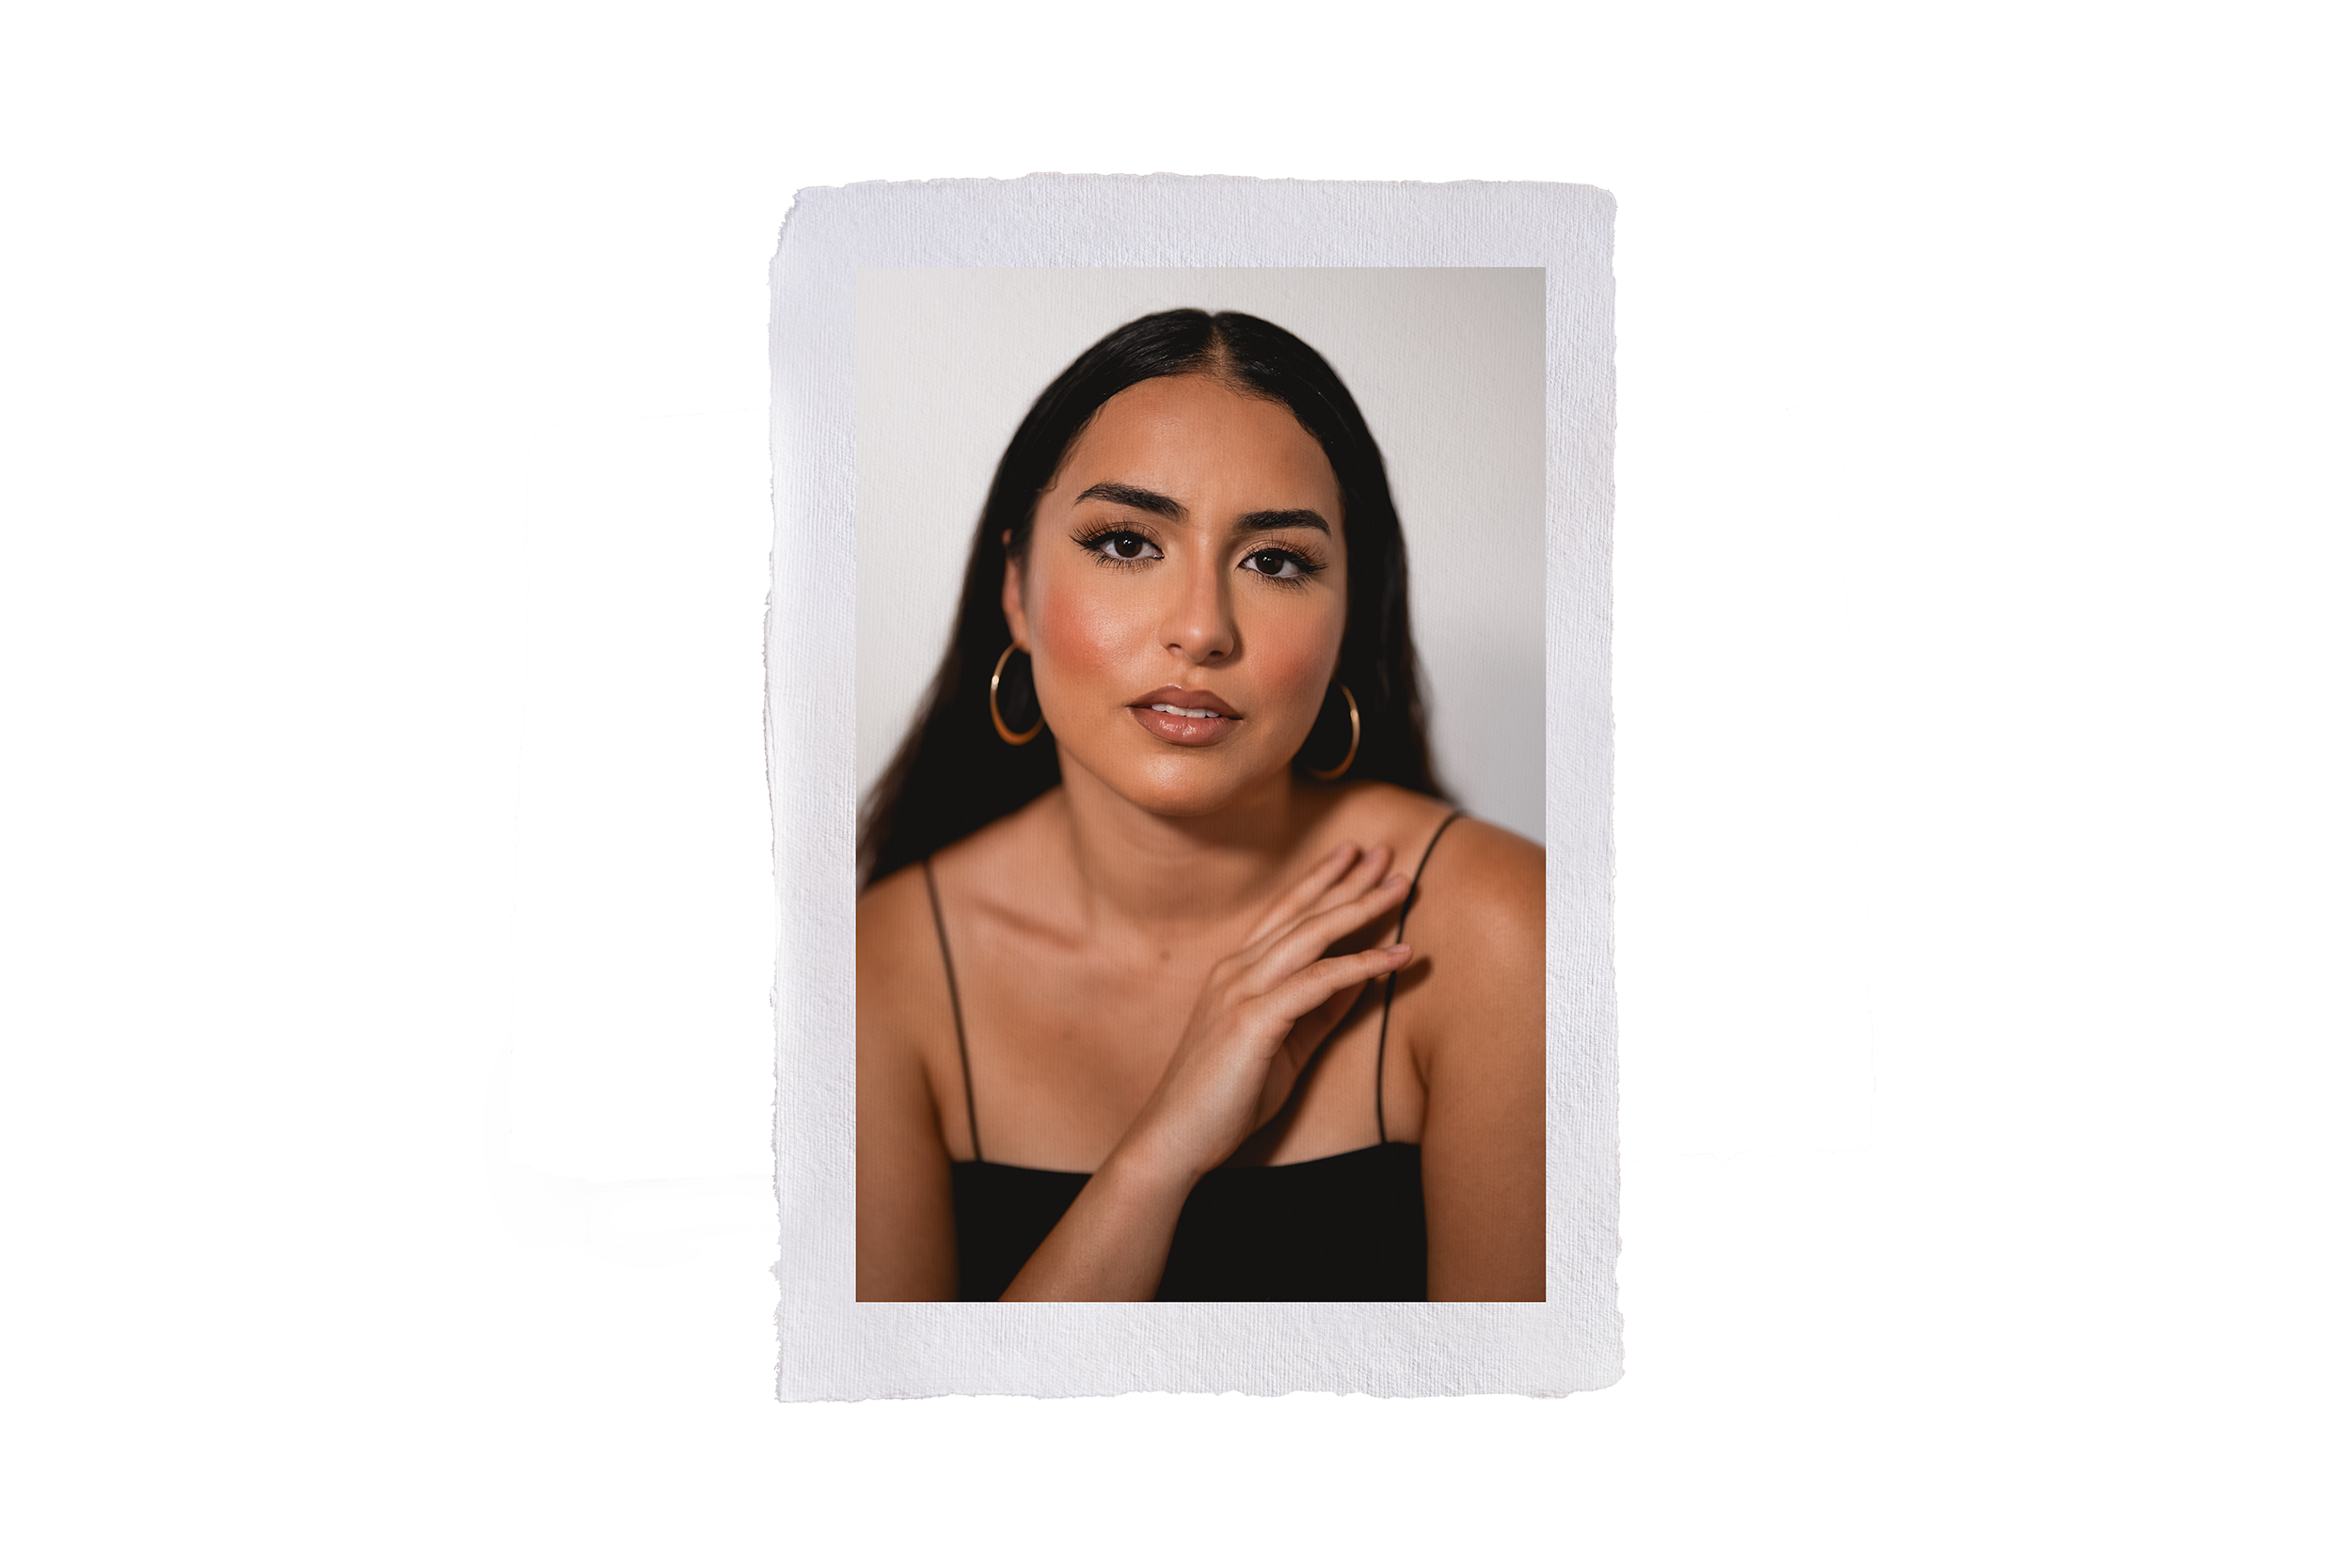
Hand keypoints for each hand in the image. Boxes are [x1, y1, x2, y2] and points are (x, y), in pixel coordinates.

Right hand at [1112, 842, 1414, 1184]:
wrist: (1176, 1138)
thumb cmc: (1226, 1097)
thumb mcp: (1283, 1045)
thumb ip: (1319, 1010)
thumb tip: (1363, 978)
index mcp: (1235, 972)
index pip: (1284, 914)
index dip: (1319, 881)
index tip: (1352, 856)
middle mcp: (1236, 970)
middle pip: (1302, 913)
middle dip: (1347, 879)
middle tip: (1386, 851)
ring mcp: (1241, 991)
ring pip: (1312, 936)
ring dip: (1360, 907)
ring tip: (1402, 886)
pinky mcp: (1254, 1019)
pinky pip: (1319, 982)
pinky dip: (1361, 965)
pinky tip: (1397, 956)